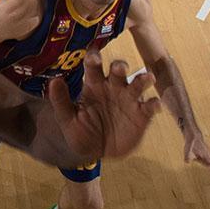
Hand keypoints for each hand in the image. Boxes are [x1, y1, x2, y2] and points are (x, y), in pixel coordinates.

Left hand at [47, 53, 162, 162]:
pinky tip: (155, 105)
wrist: (96, 152)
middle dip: (120, 66)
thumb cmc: (81, 131)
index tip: (94, 57)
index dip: (94, 58)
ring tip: (148, 78)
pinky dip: (154, 104)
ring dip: (143, 79)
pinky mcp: (142, 113)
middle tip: (120, 68)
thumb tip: (54, 81)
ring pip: (138, 83)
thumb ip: (61, 101)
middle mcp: (113, 86)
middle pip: (118, 70)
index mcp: (94, 84)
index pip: (94, 66)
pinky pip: (150, 106)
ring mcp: (129, 99)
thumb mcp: (67, 120)